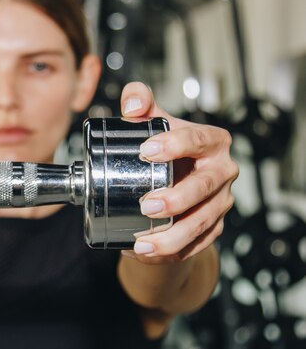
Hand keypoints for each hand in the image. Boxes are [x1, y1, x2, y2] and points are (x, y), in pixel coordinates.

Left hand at [119, 82, 238, 262]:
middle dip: (177, 199)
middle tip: (146, 205)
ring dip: (174, 236)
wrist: (175, 175)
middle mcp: (222, 171)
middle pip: (205, 187)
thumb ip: (138, 101)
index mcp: (212, 141)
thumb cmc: (162, 143)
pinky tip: (144, 253)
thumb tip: (133, 103)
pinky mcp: (213, 227)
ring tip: (143, 242)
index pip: (199, 140)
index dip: (175, 144)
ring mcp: (220, 202)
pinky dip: (172, 252)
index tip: (146, 150)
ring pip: (203, 222)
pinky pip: (196, 244)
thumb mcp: (152, 119)